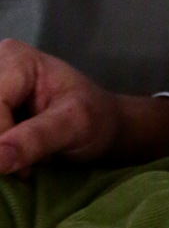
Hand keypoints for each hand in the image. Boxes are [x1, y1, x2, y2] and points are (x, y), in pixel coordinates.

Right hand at [0, 39, 121, 174]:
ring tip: (22, 159)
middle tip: (27, 165)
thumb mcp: (76, 125)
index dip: (2, 140)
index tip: (27, 169)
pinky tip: (11, 157)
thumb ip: (37, 138)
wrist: (100, 127)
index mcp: (16, 58)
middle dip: (0, 146)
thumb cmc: (94, 118)